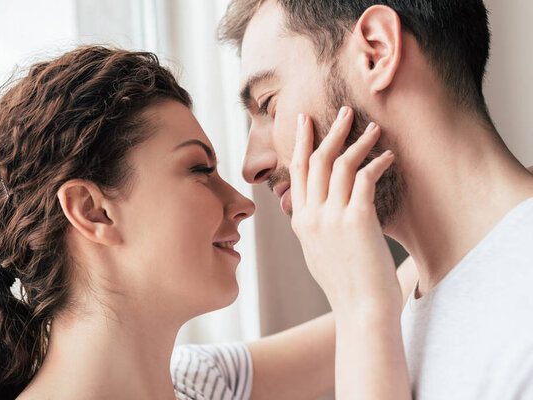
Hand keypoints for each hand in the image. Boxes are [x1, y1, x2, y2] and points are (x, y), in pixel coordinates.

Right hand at [289, 107, 400, 316]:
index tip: (306, 122)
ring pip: (340, 164)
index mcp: (300, 221)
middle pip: (315, 160)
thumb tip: (316, 209)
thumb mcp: (317, 253)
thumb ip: (312, 227)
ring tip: (374, 128)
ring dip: (358, 141)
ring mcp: (331, 217)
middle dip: (330, 131)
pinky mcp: (356, 220)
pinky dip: (377, 162)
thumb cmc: (346, 284)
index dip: (301, 143)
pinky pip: (365, 178)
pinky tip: (388, 157)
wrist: (361, 310)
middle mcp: (311, 215)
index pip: (296, 172)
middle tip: (345, 111)